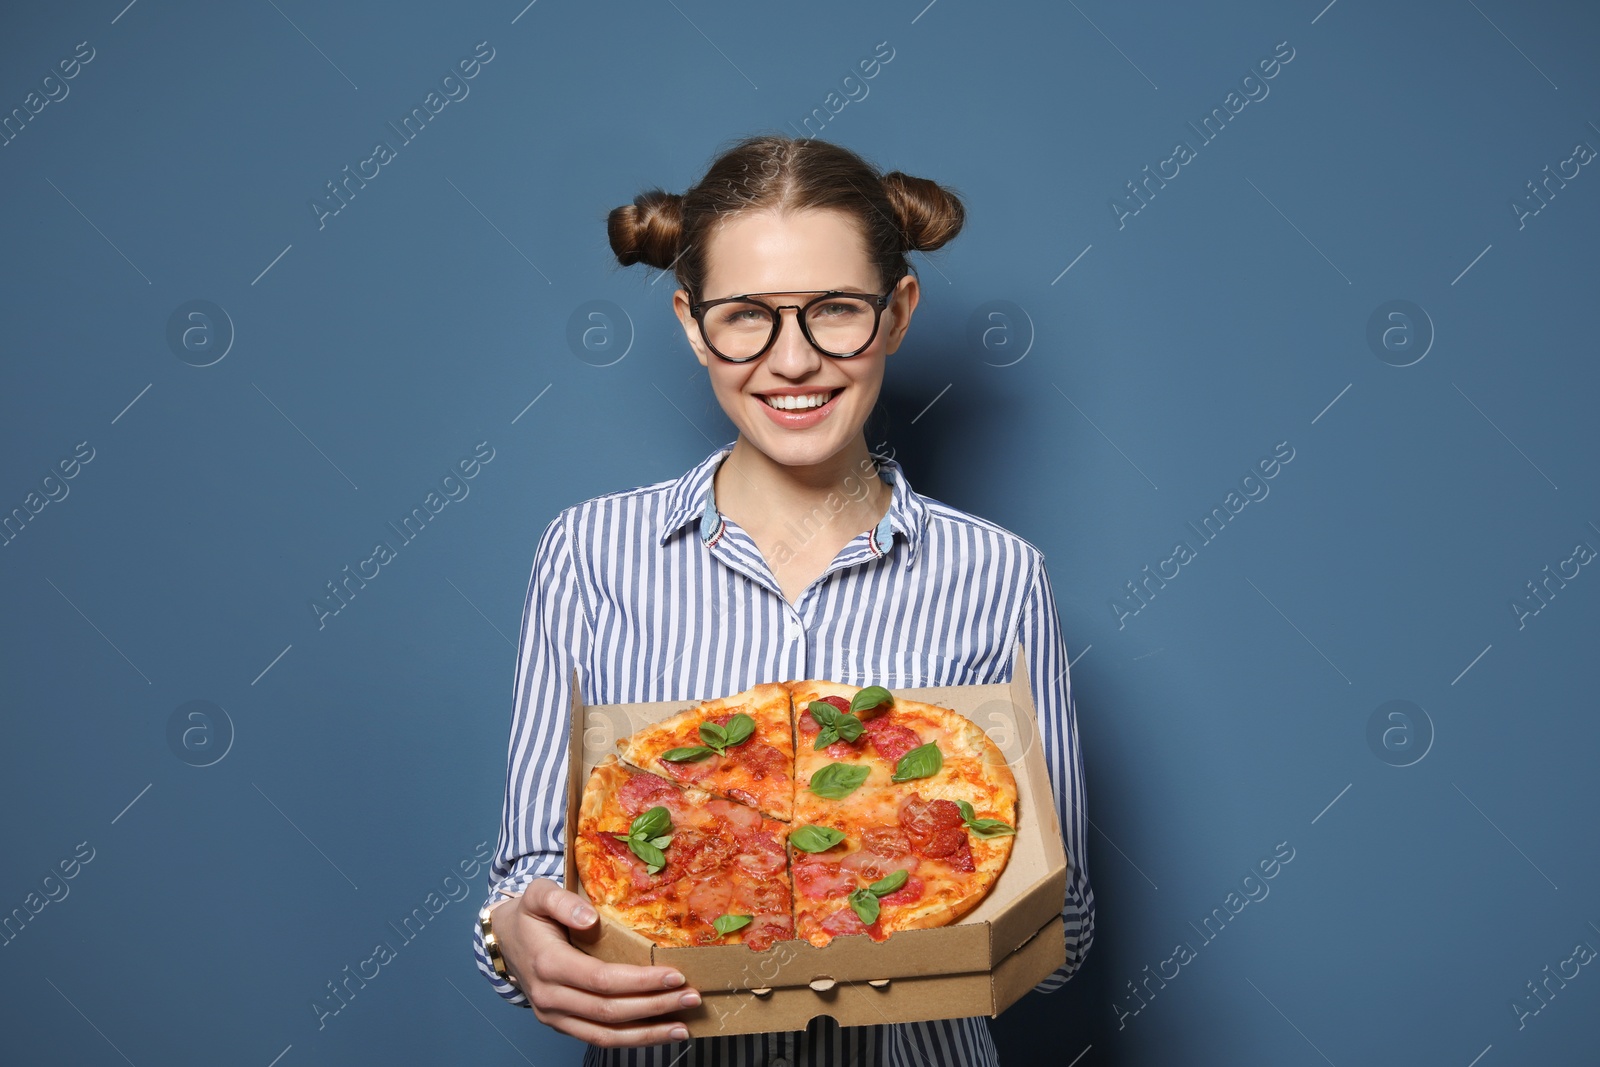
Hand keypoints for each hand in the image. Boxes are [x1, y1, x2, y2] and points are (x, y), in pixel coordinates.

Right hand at [494, 878, 698, 1047]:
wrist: (503, 941)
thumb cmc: (528, 915)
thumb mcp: (537, 894)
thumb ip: (561, 901)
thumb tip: (588, 917)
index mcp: (548, 964)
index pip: (601, 980)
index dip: (640, 982)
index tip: (675, 975)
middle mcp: (550, 998)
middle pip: (609, 1011)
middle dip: (655, 1007)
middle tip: (693, 998)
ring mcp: (554, 1016)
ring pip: (605, 1035)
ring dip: (648, 1034)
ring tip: (683, 1027)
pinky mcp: (562, 1025)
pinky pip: (598, 1039)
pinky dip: (631, 1040)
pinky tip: (658, 1033)